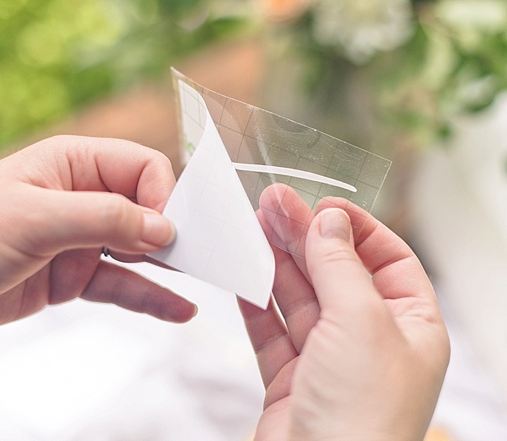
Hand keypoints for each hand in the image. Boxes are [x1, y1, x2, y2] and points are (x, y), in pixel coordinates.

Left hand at [0, 136, 195, 331]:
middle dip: (176, 232)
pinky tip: (179, 311)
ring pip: (138, 251)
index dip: (163, 196)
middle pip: (147, 209)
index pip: (142, 168)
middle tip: (206, 259)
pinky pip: (120, 285)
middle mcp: (81, 198)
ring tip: (208, 281)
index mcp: (74, 164)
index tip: (169, 231)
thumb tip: (166, 228)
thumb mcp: (35, 220)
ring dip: (170, 267)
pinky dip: (149, 297)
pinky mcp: (71, 277)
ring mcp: (78, 240)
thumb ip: (103, 220)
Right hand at [240, 185, 449, 440]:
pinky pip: (272, 330)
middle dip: (304, 237)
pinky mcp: (291, 379)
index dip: (355, 228)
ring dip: (275, 262)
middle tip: (272, 203)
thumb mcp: (360, 321)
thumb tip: (330, 219)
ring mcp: (329, 360)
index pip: (388, 260)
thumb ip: (340, 265)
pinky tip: (243, 273)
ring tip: (251, 226)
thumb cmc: (362, 415)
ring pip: (299, 298)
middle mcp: (371, 341)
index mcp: (410, 326)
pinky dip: (255, 301)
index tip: (320, 205)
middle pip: (335, 273)